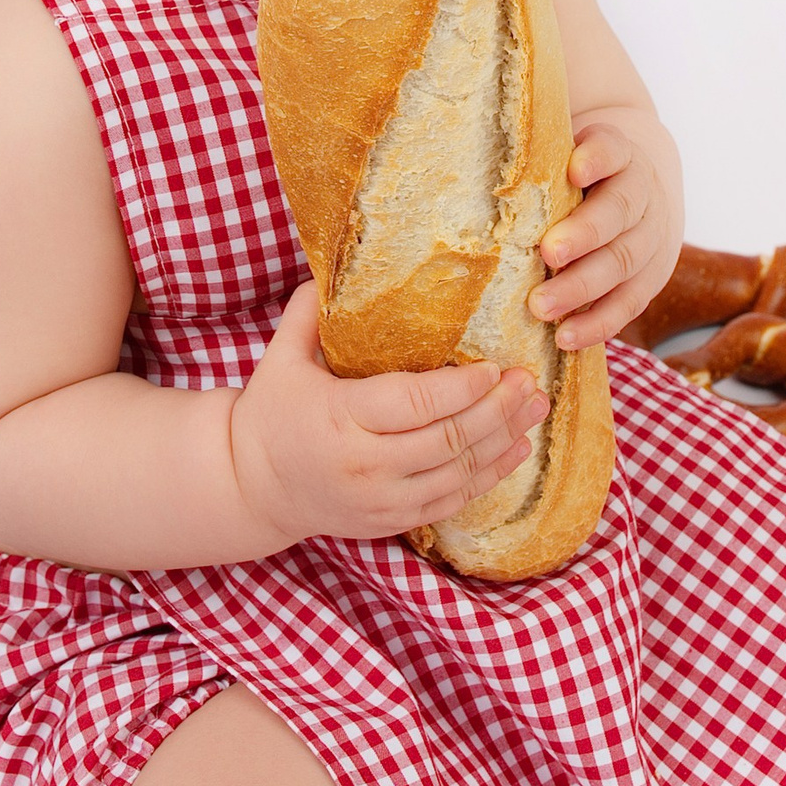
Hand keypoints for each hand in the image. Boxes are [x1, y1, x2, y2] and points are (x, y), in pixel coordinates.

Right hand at [230, 286, 543, 552]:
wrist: (251, 487)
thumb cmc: (272, 413)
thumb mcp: (279, 359)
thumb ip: (307, 313)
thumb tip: (330, 264)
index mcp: (340, 419)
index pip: (415, 404)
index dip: (462, 388)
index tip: (495, 366)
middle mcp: (365, 465)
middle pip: (447, 440)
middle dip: (496, 410)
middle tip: (529, 381)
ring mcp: (381, 500)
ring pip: (458, 474)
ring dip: (503, 441)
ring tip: (534, 408)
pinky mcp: (392, 521)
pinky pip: (452, 501)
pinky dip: (490, 476)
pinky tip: (516, 449)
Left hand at [532, 115, 681, 351]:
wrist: (640, 194)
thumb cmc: (582, 174)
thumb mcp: (568, 151)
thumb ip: (535, 152)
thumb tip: (472, 140)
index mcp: (620, 155)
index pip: (613, 149)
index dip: (597, 159)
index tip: (575, 170)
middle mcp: (641, 194)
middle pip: (619, 212)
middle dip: (584, 235)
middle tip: (548, 253)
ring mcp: (650, 238)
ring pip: (624, 262)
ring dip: (583, 287)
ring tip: (542, 306)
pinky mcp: (649, 279)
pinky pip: (628, 303)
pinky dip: (598, 323)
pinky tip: (567, 338)